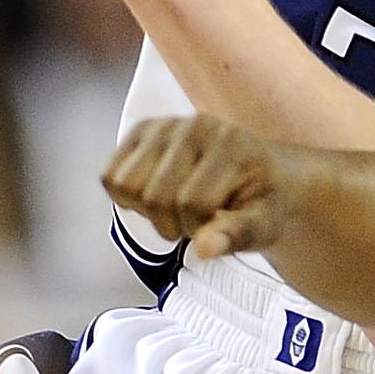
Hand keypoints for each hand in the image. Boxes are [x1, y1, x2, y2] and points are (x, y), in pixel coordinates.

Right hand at [105, 115, 289, 259]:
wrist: (257, 172)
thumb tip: (204, 248)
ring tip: (174, 207)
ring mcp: (165, 125)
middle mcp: (196, 126)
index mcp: (231, 144)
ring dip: (147, 210)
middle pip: (156, 196)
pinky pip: (110, 175)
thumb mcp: (264, 225)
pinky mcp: (142, 131)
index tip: (215, 227)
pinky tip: (155, 195)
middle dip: (172, 224)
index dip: (198, 229)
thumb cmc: (261, 202)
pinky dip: (126, 197)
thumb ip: (238, 235)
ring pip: (127, 185)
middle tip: (194, 221)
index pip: (193, 203)